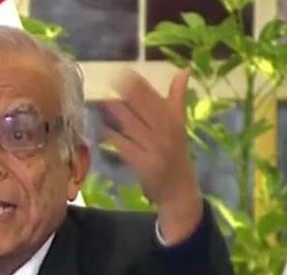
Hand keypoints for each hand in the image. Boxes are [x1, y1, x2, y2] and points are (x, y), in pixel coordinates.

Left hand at [102, 69, 202, 243]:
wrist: (180, 190)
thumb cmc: (177, 155)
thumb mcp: (180, 125)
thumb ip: (178, 98)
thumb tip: (184, 71)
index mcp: (175, 120)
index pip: (156, 98)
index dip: (140, 85)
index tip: (124, 72)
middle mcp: (167, 132)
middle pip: (145, 109)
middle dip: (128, 95)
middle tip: (109, 80)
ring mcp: (156, 148)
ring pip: (134, 126)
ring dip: (117, 113)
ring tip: (102, 100)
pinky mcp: (145, 163)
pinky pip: (127, 147)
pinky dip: (114, 138)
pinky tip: (102, 130)